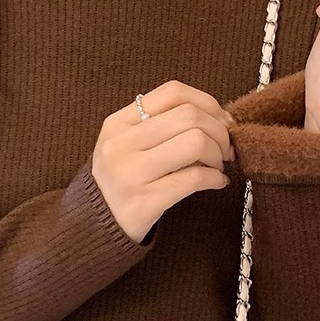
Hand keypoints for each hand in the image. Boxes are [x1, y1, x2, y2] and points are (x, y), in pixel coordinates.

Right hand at [91, 80, 235, 243]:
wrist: (95, 227)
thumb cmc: (122, 181)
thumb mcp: (127, 144)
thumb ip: (161, 125)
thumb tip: (219, 119)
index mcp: (117, 123)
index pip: (172, 93)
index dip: (208, 104)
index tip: (221, 122)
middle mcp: (121, 144)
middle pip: (189, 116)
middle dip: (218, 132)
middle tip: (224, 149)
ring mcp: (130, 173)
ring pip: (195, 143)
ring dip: (217, 155)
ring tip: (216, 167)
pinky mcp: (145, 201)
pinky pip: (194, 179)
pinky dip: (215, 179)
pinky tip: (216, 183)